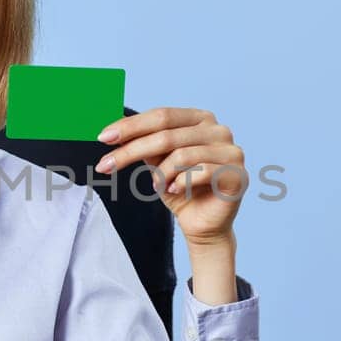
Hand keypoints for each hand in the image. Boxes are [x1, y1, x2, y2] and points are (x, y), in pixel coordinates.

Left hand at [95, 107, 245, 245]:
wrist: (202, 225)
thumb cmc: (180, 189)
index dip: (131, 126)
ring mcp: (231, 151)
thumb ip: (142, 143)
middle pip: (167, 134)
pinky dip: (181, 182)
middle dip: (132, 150)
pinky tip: (175, 189)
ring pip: (182, 154)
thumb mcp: (156, 162)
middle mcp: (218, 130)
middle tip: (106, 164)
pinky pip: (201, 172)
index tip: (103, 138)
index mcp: (200, 119)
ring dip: (161, 173)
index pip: (162, 115)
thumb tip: (113, 128)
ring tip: (156, 185)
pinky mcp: (237, 174)